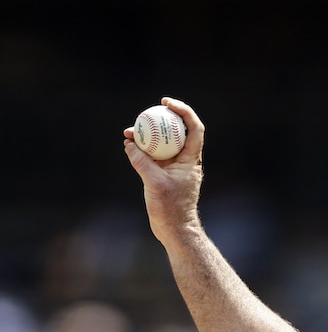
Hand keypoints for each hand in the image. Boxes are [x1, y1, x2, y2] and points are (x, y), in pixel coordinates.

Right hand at [123, 97, 205, 245]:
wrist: (174, 229)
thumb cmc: (170, 208)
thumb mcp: (154, 183)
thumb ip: (142, 162)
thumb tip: (130, 143)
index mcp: (191, 160)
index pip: (194, 129)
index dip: (184, 112)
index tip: (167, 103)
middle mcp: (185, 160)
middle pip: (177, 133)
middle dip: (162, 120)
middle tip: (147, 111)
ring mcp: (174, 167)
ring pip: (162, 144)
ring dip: (148, 136)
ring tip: (129, 131)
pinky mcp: (163, 174)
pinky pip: (153, 156)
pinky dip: (142, 149)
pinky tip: (128, 145)